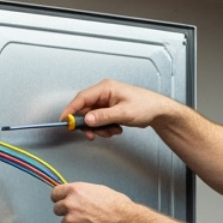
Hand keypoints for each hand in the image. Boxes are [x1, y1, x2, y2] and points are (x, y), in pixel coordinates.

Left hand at [51, 181, 135, 222]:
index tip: (60, 201)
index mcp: (75, 191)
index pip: (55, 193)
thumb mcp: (98, 191)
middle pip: (57, 209)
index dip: (58, 198)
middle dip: (66, 211)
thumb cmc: (117, 207)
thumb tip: (76, 196)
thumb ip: (82, 194)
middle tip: (79, 214)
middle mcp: (70, 204)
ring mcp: (71, 221)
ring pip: (66, 222)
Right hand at [61, 79, 179, 139]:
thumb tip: (87, 119)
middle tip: (93, 134)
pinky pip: (99, 121)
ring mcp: (105, 102)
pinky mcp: (108, 110)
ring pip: (92, 118)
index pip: (81, 98)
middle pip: (85, 110)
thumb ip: (103, 116)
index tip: (65, 121)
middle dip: (89, 124)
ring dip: (99, 128)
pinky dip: (105, 128)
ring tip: (112, 131)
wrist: (157, 111)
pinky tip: (116, 129)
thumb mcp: (123, 113)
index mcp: (105, 88)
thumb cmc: (145, 106)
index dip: (71, 110)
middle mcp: (103, 94)